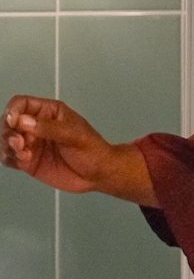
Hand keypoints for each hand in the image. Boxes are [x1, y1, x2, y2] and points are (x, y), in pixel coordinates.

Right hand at [3, 96, 151, 203]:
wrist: (99, 174)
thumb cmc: (93, 150)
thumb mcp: (74, 135)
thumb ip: (49, 127)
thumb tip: (23, 121)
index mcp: (48, 112)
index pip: (21, 103)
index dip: (13, 110)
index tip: (14, 121)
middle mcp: (36, 126)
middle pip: (8, 122)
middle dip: (9, 131)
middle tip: (19, 142)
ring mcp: (31, 143)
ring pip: (6, 140)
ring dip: (7, 146)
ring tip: (23, 153)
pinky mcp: (28, 160)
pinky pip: (9, 157)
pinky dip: (9, 158)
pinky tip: (22, 161)